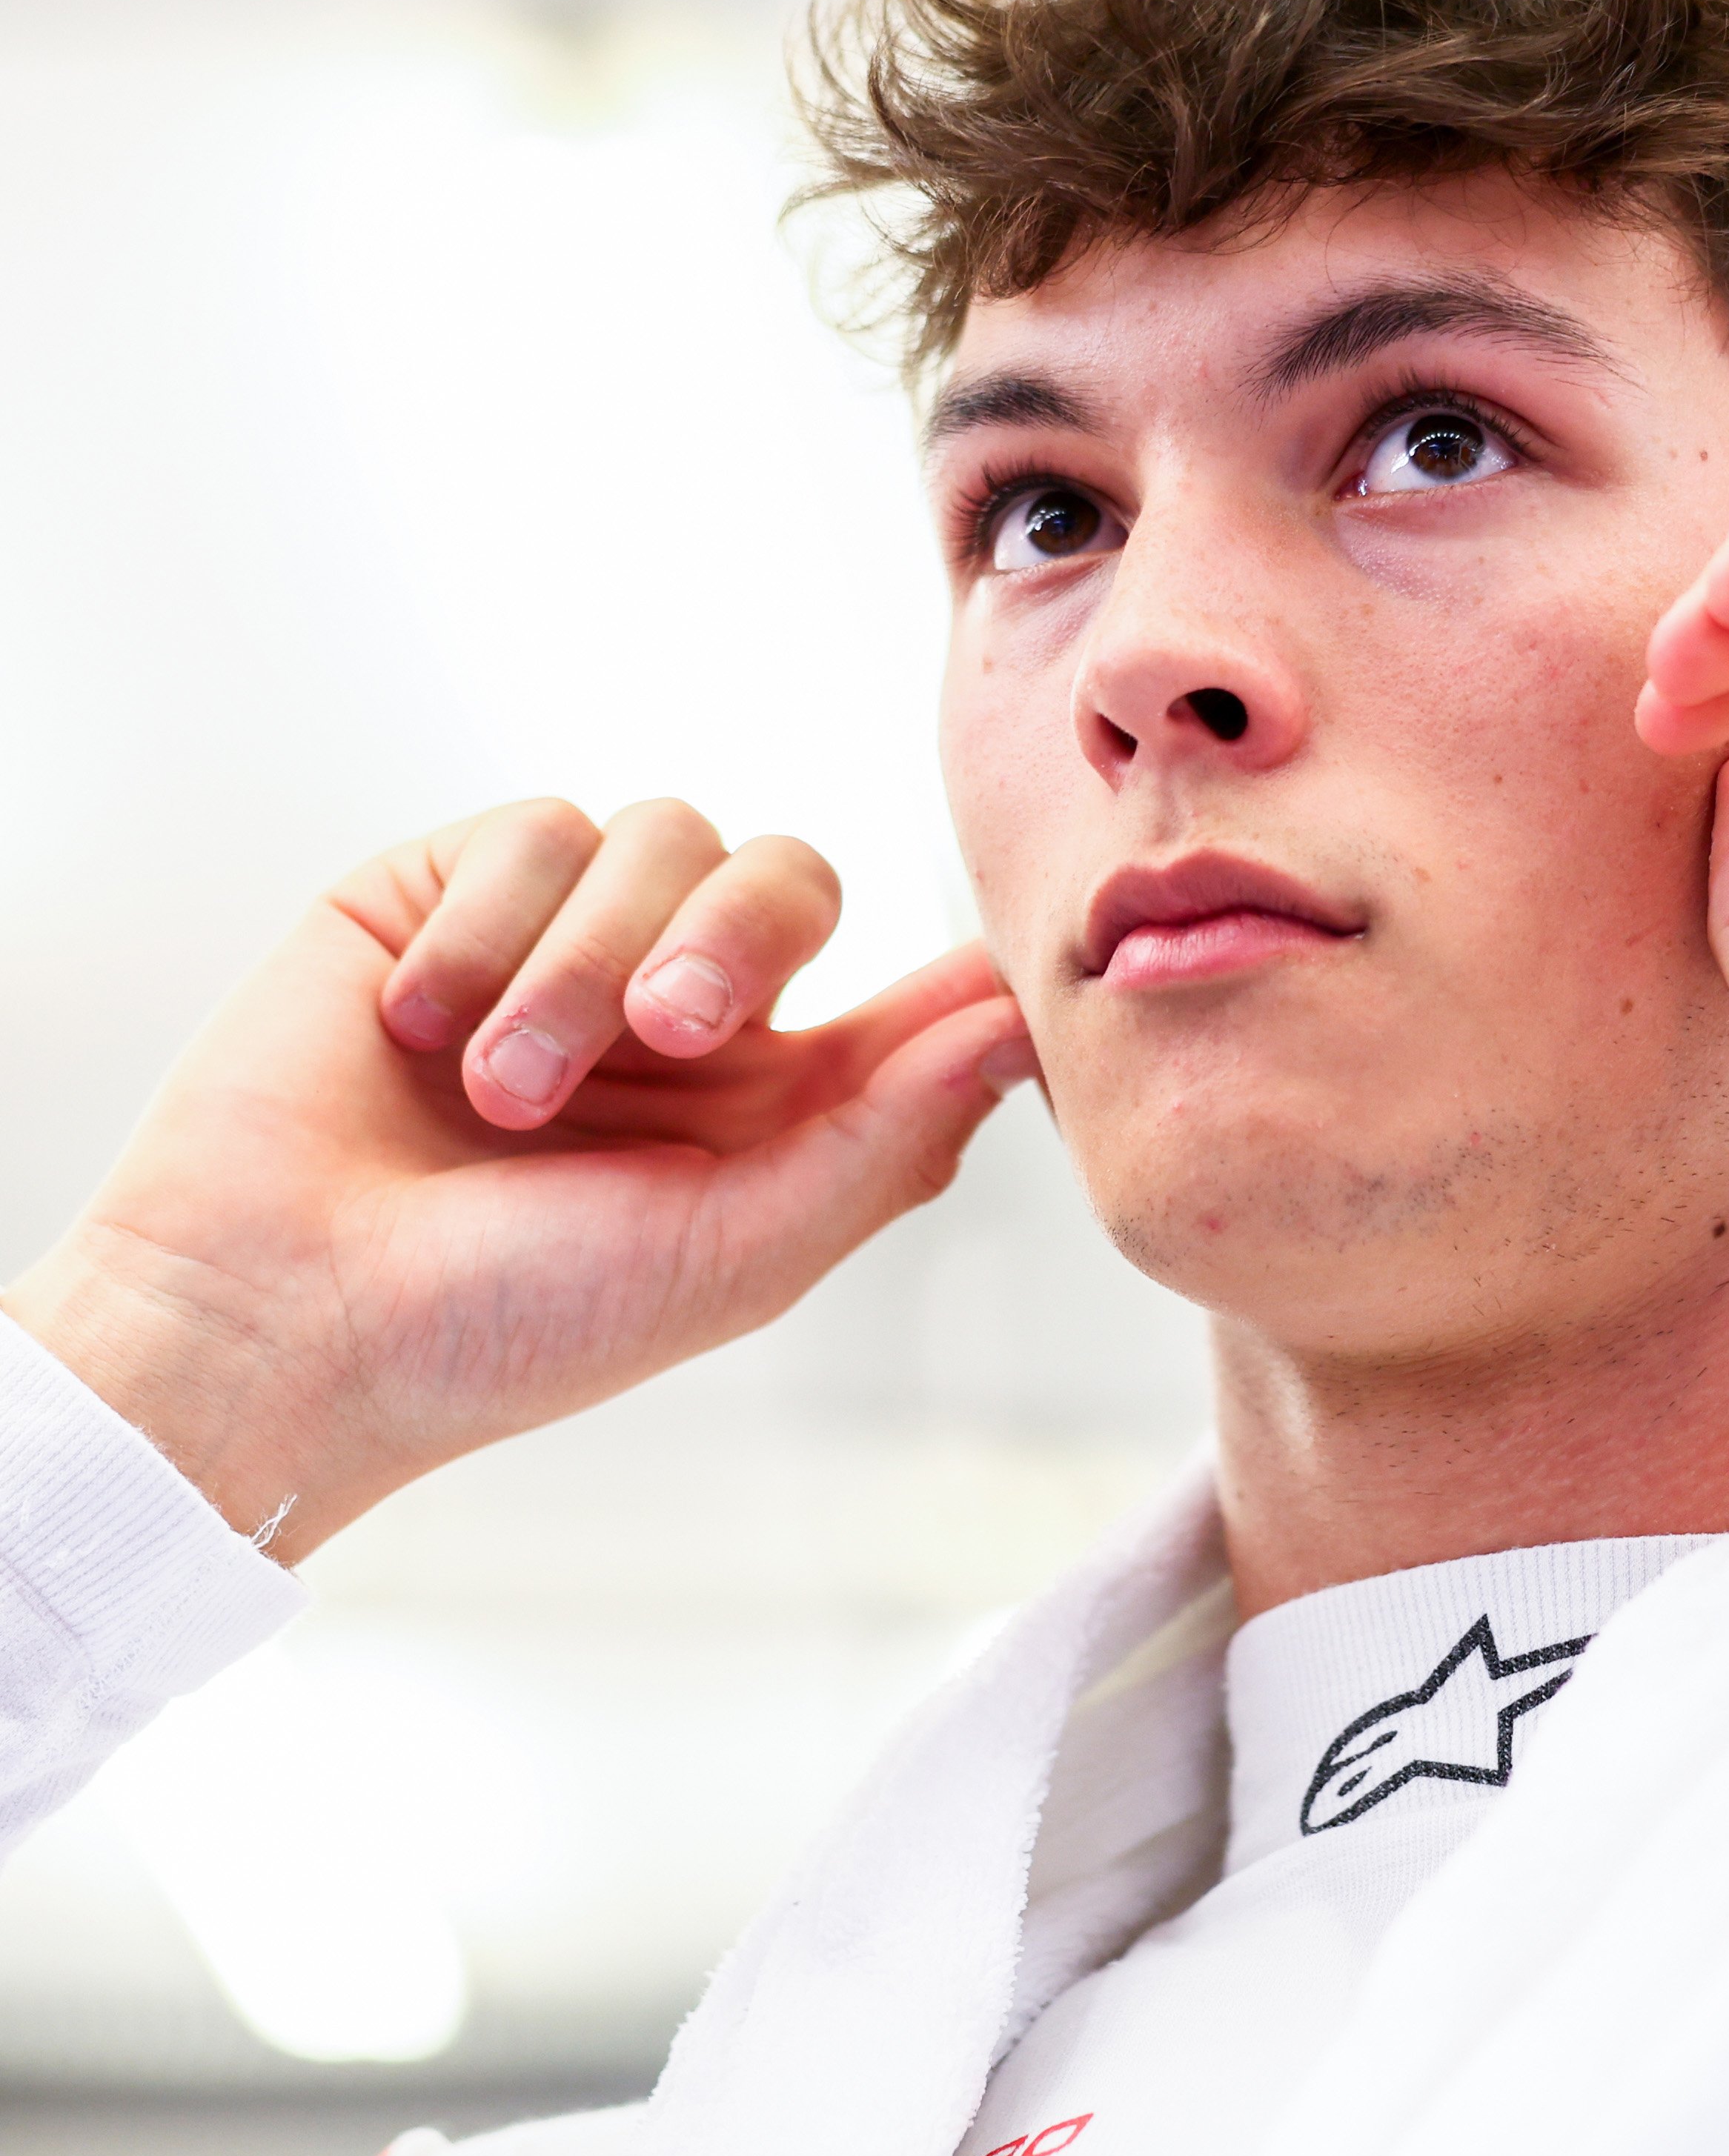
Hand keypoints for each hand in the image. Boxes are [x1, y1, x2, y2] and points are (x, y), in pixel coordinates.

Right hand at [2, 799, 1033, 1560]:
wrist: (278, 1319)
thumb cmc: (508, 1324)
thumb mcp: (737, 1254)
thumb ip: (888, 1137)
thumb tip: (1022, 1030)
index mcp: (771, 1105)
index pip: (900, 991)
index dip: (953, 964)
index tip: (1001, 958)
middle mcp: (679, 1012)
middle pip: (794, 879)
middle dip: (742, 939)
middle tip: (669, 1032)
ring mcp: (564, 944)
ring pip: (663, 838)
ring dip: (588, 962)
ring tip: (504, 1089)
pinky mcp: (447, 892)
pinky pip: (535, 831)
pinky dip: (488, 932)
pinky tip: (419, 1028)